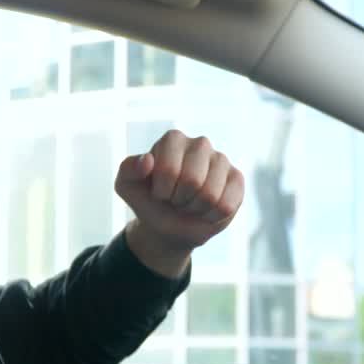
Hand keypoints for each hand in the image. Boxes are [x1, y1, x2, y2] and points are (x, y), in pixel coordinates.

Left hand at [115, 130, 243, 275]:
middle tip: (176, 199)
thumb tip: (148, 160)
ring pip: (210, 195)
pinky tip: (207, 209)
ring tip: (190, 203)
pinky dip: (212, 216)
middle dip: (179, 200)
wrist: (169, 224)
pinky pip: (227, 204)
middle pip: (193, 181)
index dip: (162, 190)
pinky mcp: (237, 179)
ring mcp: (221, 160)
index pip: (169, 169)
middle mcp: (200, 143)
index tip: (159, 192)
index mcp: (173, 139)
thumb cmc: (148, 199)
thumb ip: (128, 169)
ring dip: (196, 209)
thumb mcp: (126, 186)